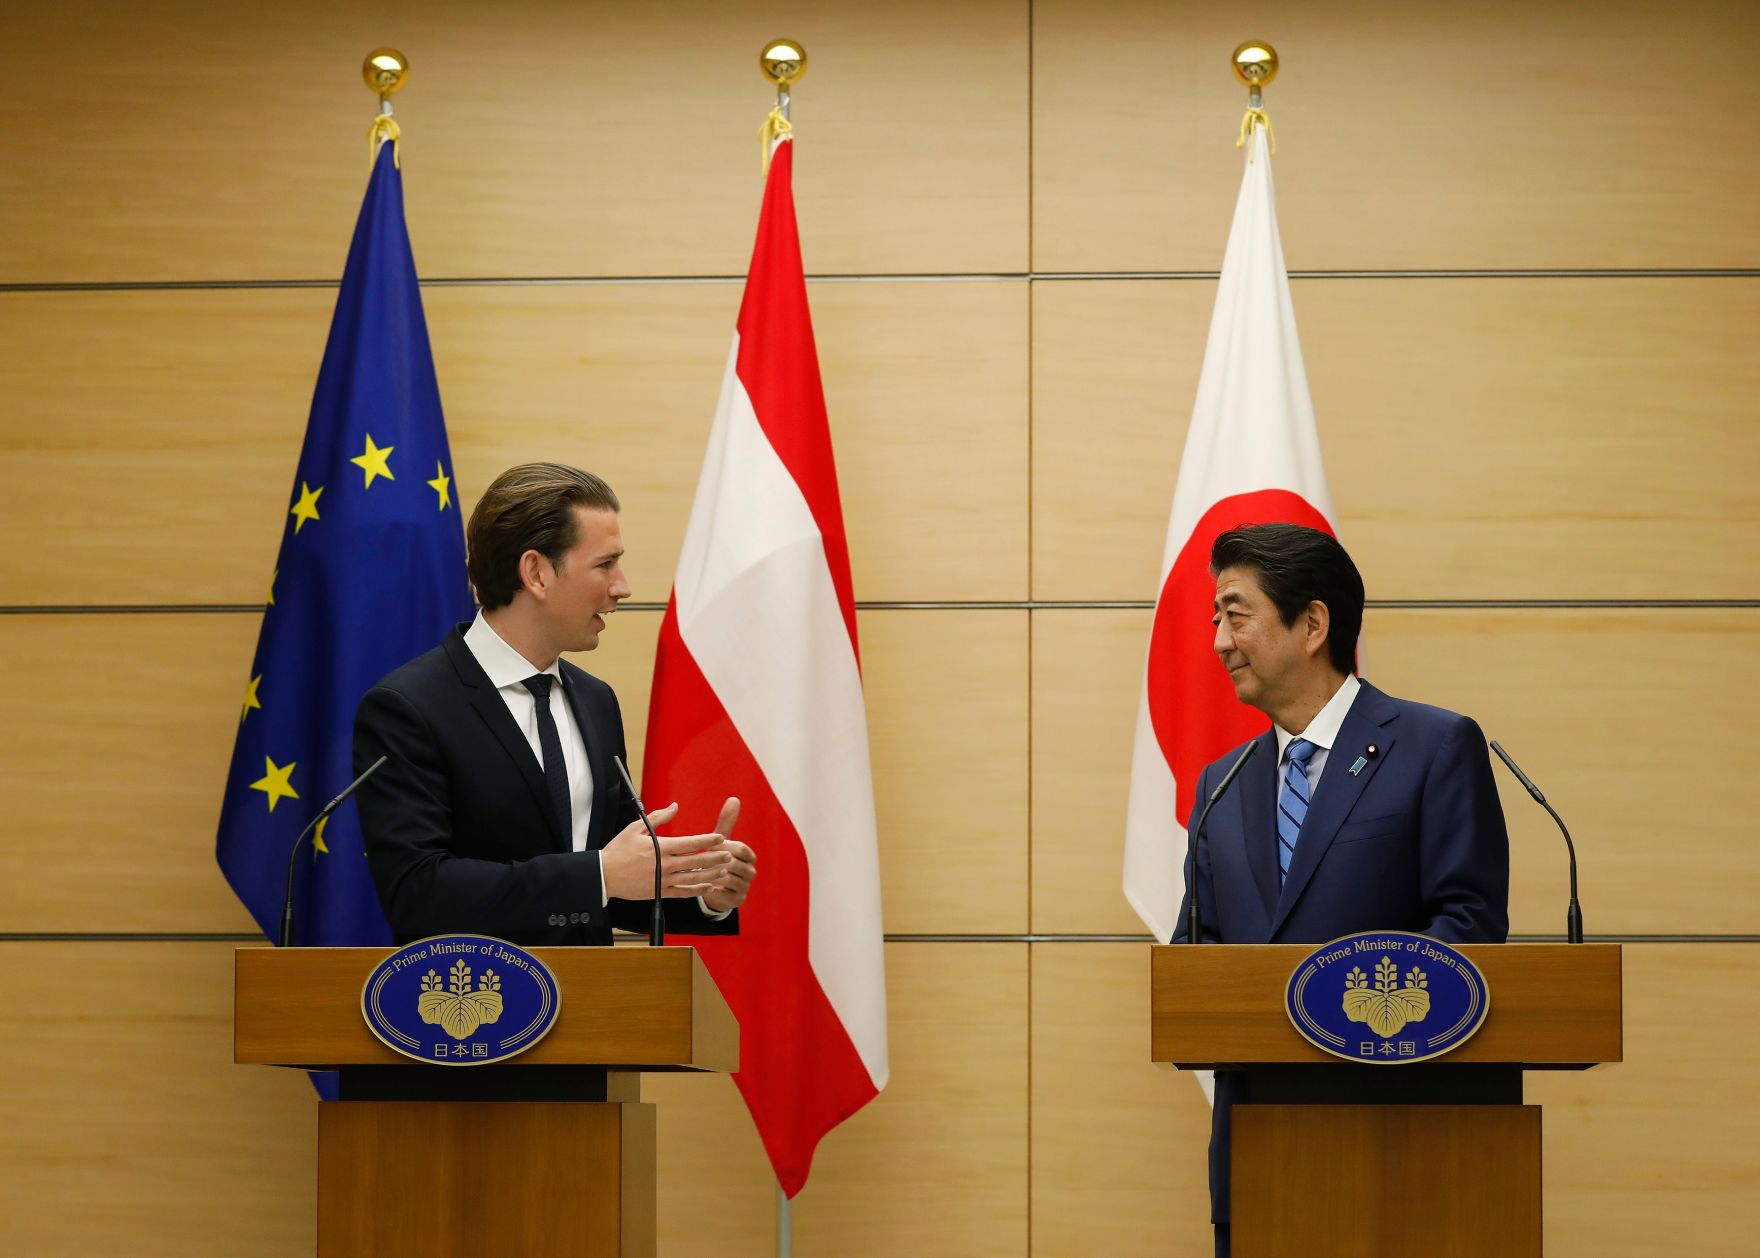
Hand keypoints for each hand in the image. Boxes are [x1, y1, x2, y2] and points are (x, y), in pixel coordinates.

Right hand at [600, 802, 729, 900]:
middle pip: (696, 861)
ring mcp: (663, 881)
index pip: (691, 843)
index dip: (708, 840)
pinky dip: (697, 890)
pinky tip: (709, 886)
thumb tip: (676, 807)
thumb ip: (659, 817)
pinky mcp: (660, 893)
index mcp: (661, 847)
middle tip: (730, 854)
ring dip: (711, 874)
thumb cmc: (618, 850)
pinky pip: (683, 893)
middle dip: (716, 858)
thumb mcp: (636, 828)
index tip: (721, 838)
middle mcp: (665, 865)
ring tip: (724, 870)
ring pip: (693, 878)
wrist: (604, 875)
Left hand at [699, 797, 755, 914]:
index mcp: (749, 856)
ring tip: (698, 872)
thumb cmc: (717, 858)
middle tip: (699, 859)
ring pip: (730, 879)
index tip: (709, 845)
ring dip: (713, 875)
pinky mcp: (738, 900)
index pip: (741, 848)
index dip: (725, 846)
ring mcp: (745, 887)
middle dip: (717, 861)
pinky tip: (701, 885)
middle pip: (736, 864)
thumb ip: (727, 822)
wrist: (716, 887)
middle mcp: (751, 871)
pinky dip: (714, 890)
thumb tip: (734, 798)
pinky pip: (726, 895)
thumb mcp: (721, 841)